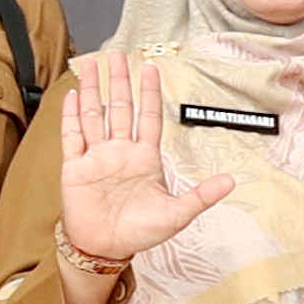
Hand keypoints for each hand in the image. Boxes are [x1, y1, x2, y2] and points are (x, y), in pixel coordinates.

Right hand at [50, 52, 237, 265]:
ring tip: (90, 66)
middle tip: (118, 55)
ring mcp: (97, 157)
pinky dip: (72, 117)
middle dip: (120, 82)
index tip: (150, 68)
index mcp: (145, 158)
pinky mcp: (75, 168)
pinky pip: (73, 137)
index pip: (148, 117)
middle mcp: (120, 152)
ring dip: (93, 91)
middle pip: (120, 109)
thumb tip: (232, 182)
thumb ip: (201, 196)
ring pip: (95, 116)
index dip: (149, 93)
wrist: (106, 248)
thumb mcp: (177, 214)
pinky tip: (73, 96)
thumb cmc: (140, 232)